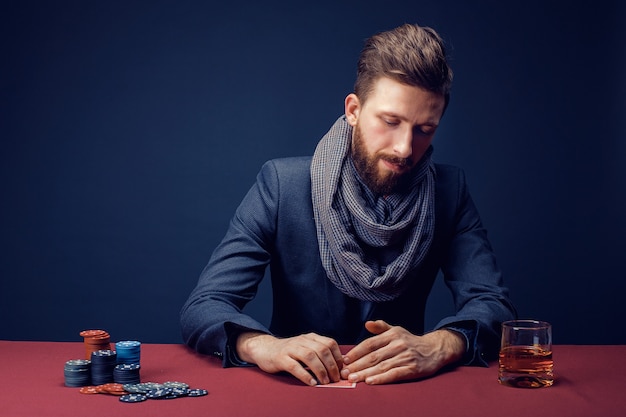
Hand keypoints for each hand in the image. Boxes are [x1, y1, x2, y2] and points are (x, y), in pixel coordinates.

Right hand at [236, 332, 342, 385]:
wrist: (265, 349)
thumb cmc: (289, 352)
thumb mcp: (305, 348)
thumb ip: (319, 353)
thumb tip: (338, 366)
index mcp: (310, 337)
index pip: (330, 343)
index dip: (337, 357)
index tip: (341, 370)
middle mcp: (301, 340)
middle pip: (321, 350)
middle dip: (331, 366)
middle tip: (335, 379)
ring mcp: (290, 348)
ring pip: (309, 357)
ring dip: (320, 370)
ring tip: (325, 381)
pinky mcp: (280, 358)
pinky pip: (295, 366)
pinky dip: (305, 375)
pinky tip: (312, 383)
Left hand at [340, 320, 465, 384]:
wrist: (435, 349)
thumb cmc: (411, 341)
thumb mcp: (397, 330)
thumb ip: (381, 327)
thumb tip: (366, 324)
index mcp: (392, 334)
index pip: (370, 344)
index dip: (356, 352)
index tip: (345, 360)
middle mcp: (398, 344)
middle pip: (373, 356)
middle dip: (357, 365)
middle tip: (344, 372)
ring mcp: (406, 357)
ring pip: (382, 366)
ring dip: (365, 373)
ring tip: (353, 379)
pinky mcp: (413, 369)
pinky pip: (394, 374)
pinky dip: (381, 378)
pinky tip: (370, 382)